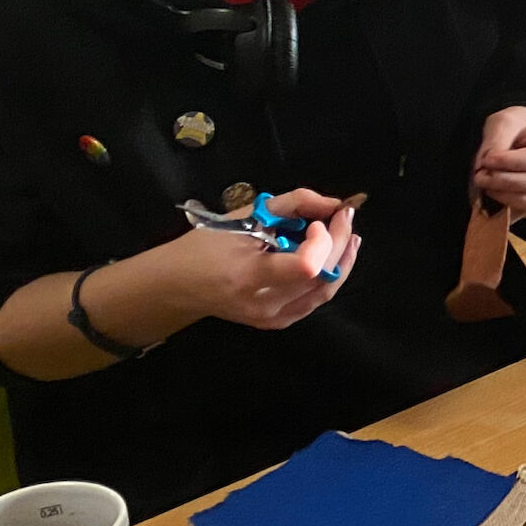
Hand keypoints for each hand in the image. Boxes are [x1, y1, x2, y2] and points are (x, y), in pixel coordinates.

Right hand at [157, 188, 359, 330]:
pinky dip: (330, 276)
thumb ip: (291, 205)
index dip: (323, 242)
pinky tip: (335, 256)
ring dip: (343, 260)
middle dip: (341, 242)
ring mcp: (272, 318)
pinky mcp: (278, 323)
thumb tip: (332, 203)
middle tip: (345, 216)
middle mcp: (263, 303)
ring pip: (325, 291)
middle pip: (322, 277)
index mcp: (248, 276)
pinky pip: (315, 300)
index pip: (305, 267)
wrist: (176, 286)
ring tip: (349, 233)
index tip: (321, 219)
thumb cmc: (204, 246)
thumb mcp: (243, 216)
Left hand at [475, 107, 525, 216]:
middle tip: (480, 175)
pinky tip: (494, 192)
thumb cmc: (520, 127)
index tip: (487, 160)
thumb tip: (486, 165)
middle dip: (506, 181)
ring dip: (507, 196)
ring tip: (485, 184)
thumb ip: (498, 137)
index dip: (512, 163)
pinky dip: (510, 205)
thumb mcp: (507, 120)